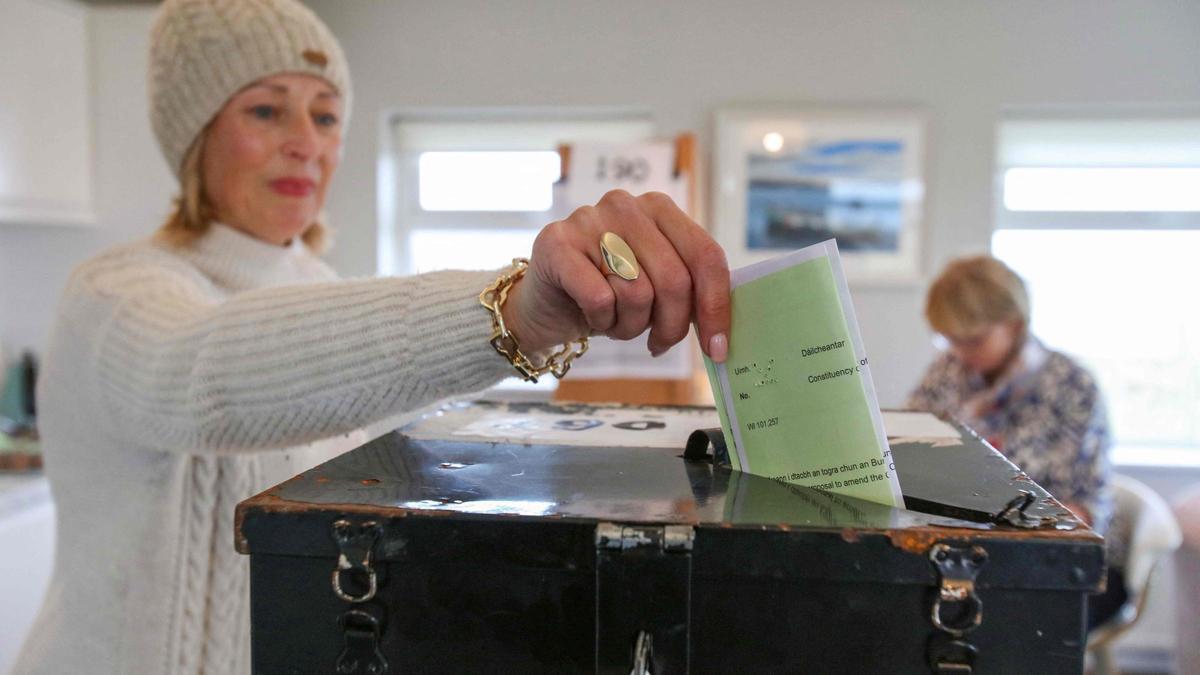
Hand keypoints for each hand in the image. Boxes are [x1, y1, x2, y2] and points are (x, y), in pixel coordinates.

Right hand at [501, 189, 730, 362]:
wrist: (546, 304)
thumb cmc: (609, 294)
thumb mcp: (656, 286)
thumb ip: (690, 290)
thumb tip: (721, 333)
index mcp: (660, 208)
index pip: (706, 255)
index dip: (716, 306)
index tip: (718, 347)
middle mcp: (625, 205)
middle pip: (675, 280)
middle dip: (671, 326)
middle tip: (659, 343)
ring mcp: (588, 220)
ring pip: (636, 293)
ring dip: (630, 325)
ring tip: (616, 321)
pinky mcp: (556, 242)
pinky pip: (599, 298)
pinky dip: (600, 321)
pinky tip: (591, 315)